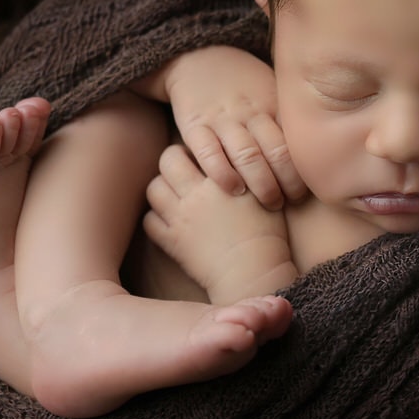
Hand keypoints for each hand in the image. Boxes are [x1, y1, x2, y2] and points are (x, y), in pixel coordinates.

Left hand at [144, 144, 298, 303]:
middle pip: (168, 160)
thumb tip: (242, 158)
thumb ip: (250, 173)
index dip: (199, 147)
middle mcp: (195, 194)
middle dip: (173, 161)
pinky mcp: (173, 242)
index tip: (205, 154)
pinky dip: (156, 219)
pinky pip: (150, 222)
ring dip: (161, 188)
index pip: (198, 145)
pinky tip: (169, 222)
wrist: (255, 272)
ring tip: (174, 194)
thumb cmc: (268, 234)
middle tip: (183, 170)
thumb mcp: (265, 195)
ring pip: (153, 189)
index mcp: (220, 178)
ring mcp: (181, 218)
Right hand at [159, 46, 306, 209]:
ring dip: (261, 184)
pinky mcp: (195, 125)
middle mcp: (251, 112)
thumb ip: (289, 118)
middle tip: (289, 202)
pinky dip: (222, 174)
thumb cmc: (243, 84)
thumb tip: (319, 151)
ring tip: (269, 203)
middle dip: (287, 183)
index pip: (295, 141)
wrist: (199, 58)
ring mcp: (223, 119)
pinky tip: (232, 190)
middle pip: (276, 152)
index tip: (305, 191)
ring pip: (247, 155)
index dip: (303, 171)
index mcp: (273, 105)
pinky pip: (209, 152)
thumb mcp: (272, 91)